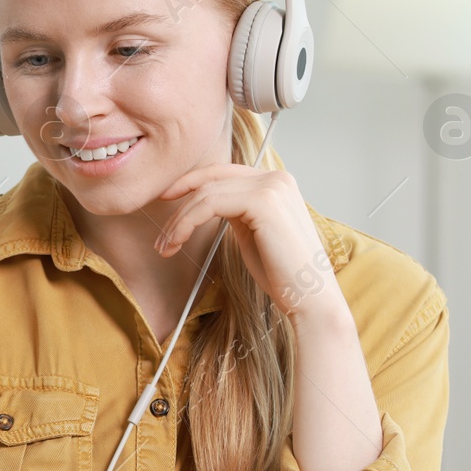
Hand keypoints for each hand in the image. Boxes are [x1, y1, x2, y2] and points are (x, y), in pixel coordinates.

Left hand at [153, 163, 342, 324]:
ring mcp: (272, 187)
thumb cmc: (281, 273)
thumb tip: (204, 203)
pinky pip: (209, 204)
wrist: (308, 298)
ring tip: (165, 247)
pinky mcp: (264, 201)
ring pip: (206, 193)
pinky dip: (186, 223)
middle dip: (180, 206)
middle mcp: (276, 178)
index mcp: (276, 183)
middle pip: (212, 180)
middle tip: (161, 236)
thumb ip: (234, 211)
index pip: (223, 172)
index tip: (166, 198)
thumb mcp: (252, 232)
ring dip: (179, 221)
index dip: (191, 181)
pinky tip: (177, 242)